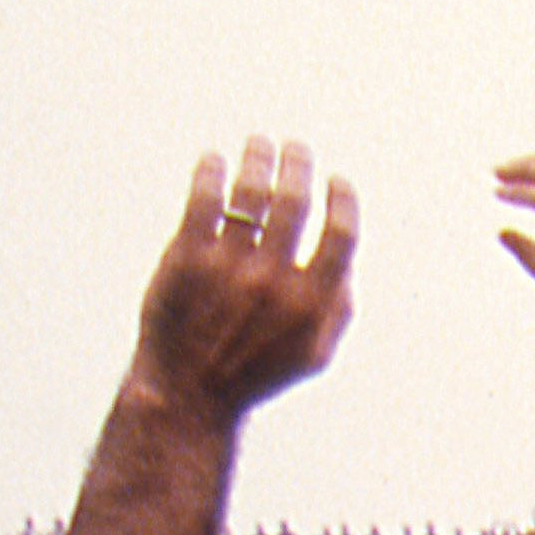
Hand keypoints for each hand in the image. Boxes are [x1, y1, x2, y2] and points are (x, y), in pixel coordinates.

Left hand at [132, 138, 358, 421]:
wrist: (188, 390)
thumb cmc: (254, 373)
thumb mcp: (313, 356)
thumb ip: (338, 311)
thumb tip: (348, 266)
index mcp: (310, 302)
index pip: (339, 236)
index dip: (342, 201)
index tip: (336, 182)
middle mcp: (271, 279)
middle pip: (293, 203)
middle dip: (298, 167)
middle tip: (295, 149)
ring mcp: (227, 264)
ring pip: (249, 194)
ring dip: (257, 160)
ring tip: (258, 144)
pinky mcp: (186, 255)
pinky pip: (203, 200)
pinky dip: (211, 173)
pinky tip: (214, 161)